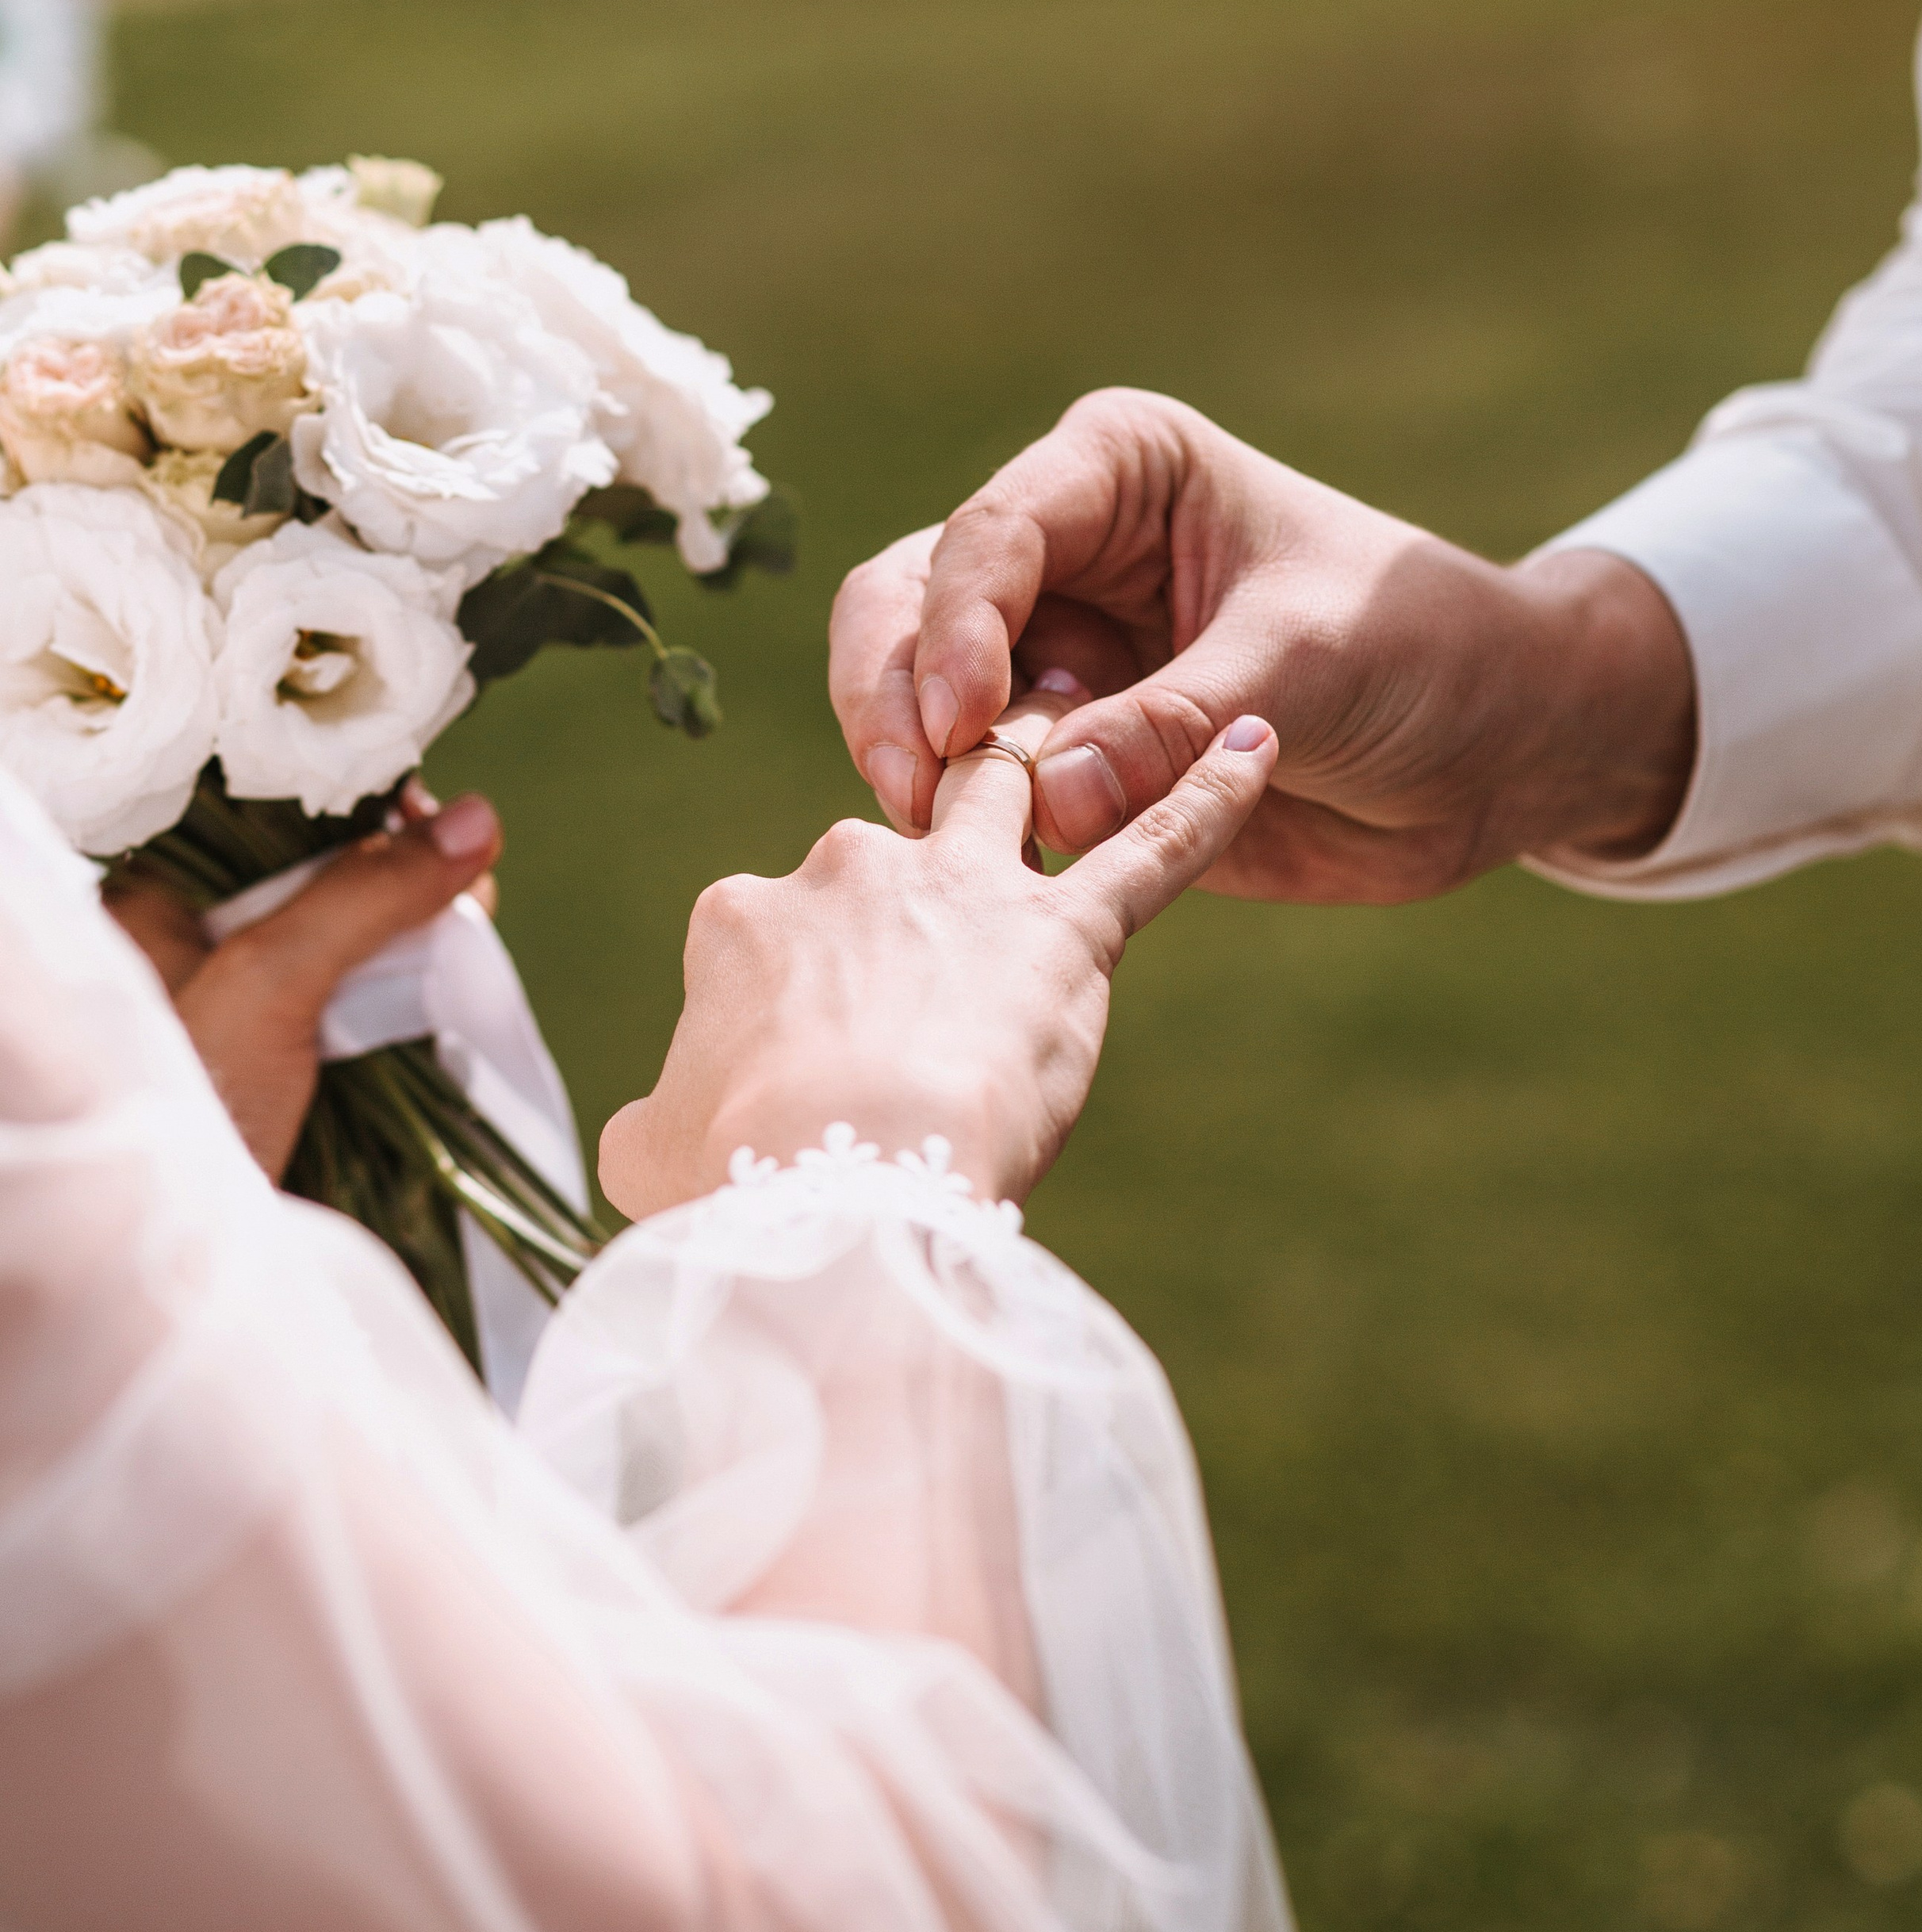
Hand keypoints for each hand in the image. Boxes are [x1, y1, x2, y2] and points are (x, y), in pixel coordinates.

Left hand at [105, 782, 502, 1179]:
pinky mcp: (288, 1061)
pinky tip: (449, 978)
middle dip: (395, 863)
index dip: (345, 799)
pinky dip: (405, 986)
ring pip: (343, 933)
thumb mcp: (267, 983)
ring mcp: (242, 1007)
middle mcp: (191, 944)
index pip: (257, 813)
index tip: (425, 805)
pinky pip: (356, 996)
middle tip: (467, 869)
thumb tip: (476, 818)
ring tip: (472, 919)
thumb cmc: (184, 1112)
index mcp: (152, 903)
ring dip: (410, 926)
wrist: (181, 1273)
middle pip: (312, 869)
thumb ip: (365, 894)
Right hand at [599, 692, 1278, 1215]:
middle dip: (915, 891)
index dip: (802, 983)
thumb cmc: (736, 1184)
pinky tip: (1258, 747)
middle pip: (893, 851)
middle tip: (937, 970)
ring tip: (1077, 741)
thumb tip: (655, 1137)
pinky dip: (1209, 797)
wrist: (834, 1190)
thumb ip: (658, 1123)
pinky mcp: (1065, 934)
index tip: (807, 1065)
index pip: (781, 918)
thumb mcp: (653, 1154)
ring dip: (1040, 767)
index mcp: (746, 917)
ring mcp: (962, 891)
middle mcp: (850, 870)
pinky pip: (1153, 851)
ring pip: (1009, 796)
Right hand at [829, 388, 1695, 904]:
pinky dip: (968, 827)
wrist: (1496, 750)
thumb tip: (1043, 798)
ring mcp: (1057, 653)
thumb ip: (1172, 726)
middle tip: (919, 796)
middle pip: (908, 606)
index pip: (990, 535)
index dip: (953, 630)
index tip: (961, 727)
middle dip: (897, 696)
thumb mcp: (1308, 666)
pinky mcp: (1071, 751)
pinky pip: (980, 788)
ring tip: (950, 840)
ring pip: (919, 699)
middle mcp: (1064, 552)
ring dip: (918, 768)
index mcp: (1115, 472)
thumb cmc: (1423, 652)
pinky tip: (994, 873)